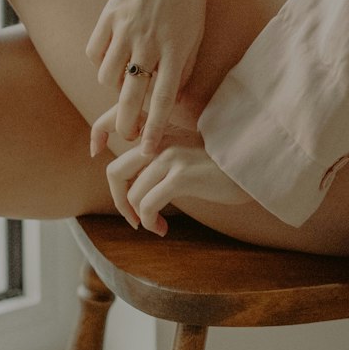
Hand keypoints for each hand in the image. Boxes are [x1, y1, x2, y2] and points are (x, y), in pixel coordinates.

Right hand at [85, 0, 210, 151]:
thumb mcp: (195, 35)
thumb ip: (182, 69)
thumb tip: (170, 100)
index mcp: (176, 49)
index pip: (163, 100)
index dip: (153, 129)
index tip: (147, 151)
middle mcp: (150, 42)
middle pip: (130, 95)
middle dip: (125, 123)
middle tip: (124, 135)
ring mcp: (126, 28)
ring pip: (107, 76)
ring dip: (113, 87)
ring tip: (123, 84)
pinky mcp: (109, 14)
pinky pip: (94, 52)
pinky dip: (100, 62)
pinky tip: (111, 60)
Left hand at [90, 103, 247, 232]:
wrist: (253, 166)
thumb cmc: (221, 167)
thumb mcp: (185, 154)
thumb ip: (159, 159)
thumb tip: (134, 186)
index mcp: (159, 131)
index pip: (116, 120)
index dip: (97, 134)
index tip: (95, 152)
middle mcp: (160, 140)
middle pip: (115, 171)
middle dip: (119, 201)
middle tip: (133, 217)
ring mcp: (170, 156)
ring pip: (132, 194)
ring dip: (139, 217)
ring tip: (154, 225)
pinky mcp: (180, 175)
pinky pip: (148, 205)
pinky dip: (150, 222)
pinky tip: (162, 229)